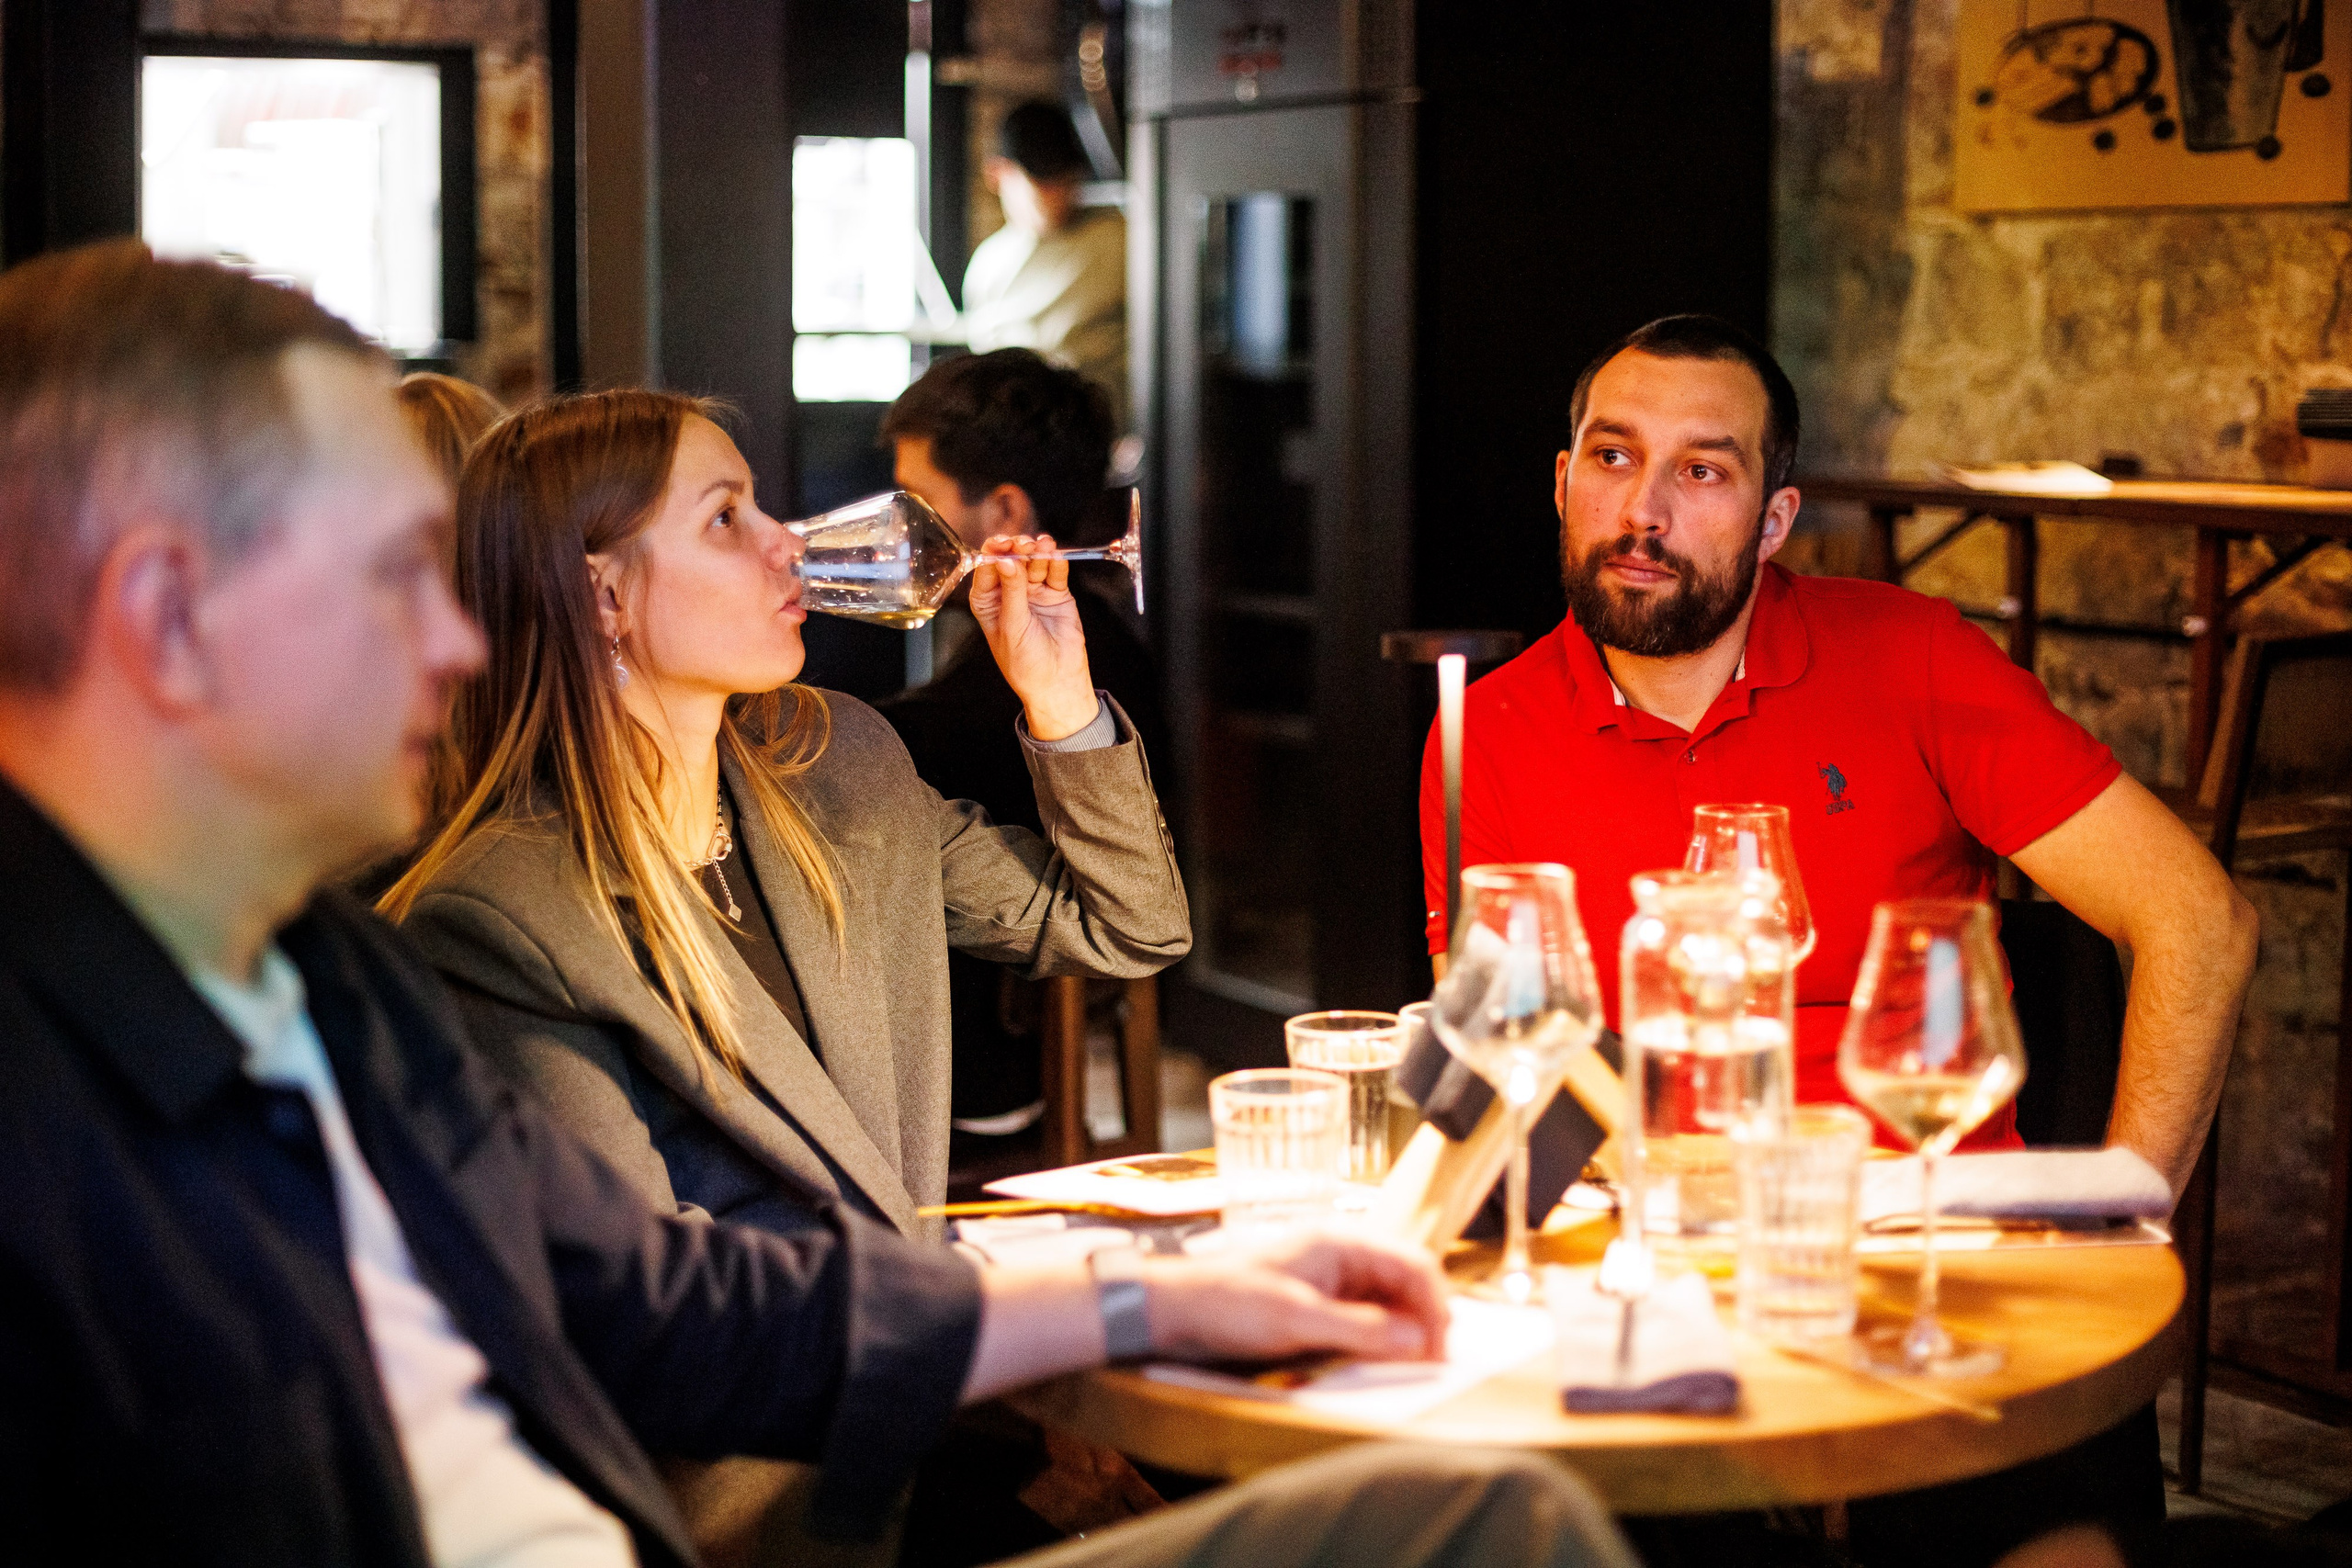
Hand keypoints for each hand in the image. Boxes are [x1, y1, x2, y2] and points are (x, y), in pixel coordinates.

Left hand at [968, 534, 1098, 740]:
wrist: (1057, 682)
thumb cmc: (1026, 663)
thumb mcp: (1013, 627)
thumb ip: (1012, 592)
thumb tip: (1006, 560)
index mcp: (988, 602)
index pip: (987, 570)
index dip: (993, 554)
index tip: (1002, 543)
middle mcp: (1009, 593)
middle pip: (1012, 561)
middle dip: (1017, 549)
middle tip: (1025, 544)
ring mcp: (1033, 592)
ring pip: (1034, 563)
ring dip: (1038, 552)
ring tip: (1044, 545)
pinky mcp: (1056, 594)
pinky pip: (1055, 573)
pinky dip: (1056, 563)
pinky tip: (1056, 555)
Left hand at [1142, 1231, 1450, 1363]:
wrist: (1177, 1309)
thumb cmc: (1227, 1302)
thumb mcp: (1296, 1320)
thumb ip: (1359, 1328)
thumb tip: (1417, 1338)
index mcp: (1340, 1241)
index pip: (1413, 1263)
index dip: (1435, 1306)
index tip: (1440, 1348)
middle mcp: (1342, 1252)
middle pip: (1407, 1279)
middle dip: (1425, 1318)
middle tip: (1430, 1362)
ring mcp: (1332, 1274)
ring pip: (1390, 1297)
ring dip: (1405, 1328)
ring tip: (1409, 1363)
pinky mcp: (1321, 1297)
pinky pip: (1367, 1312)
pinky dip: (1381, 1335)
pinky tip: (1379, 1356)